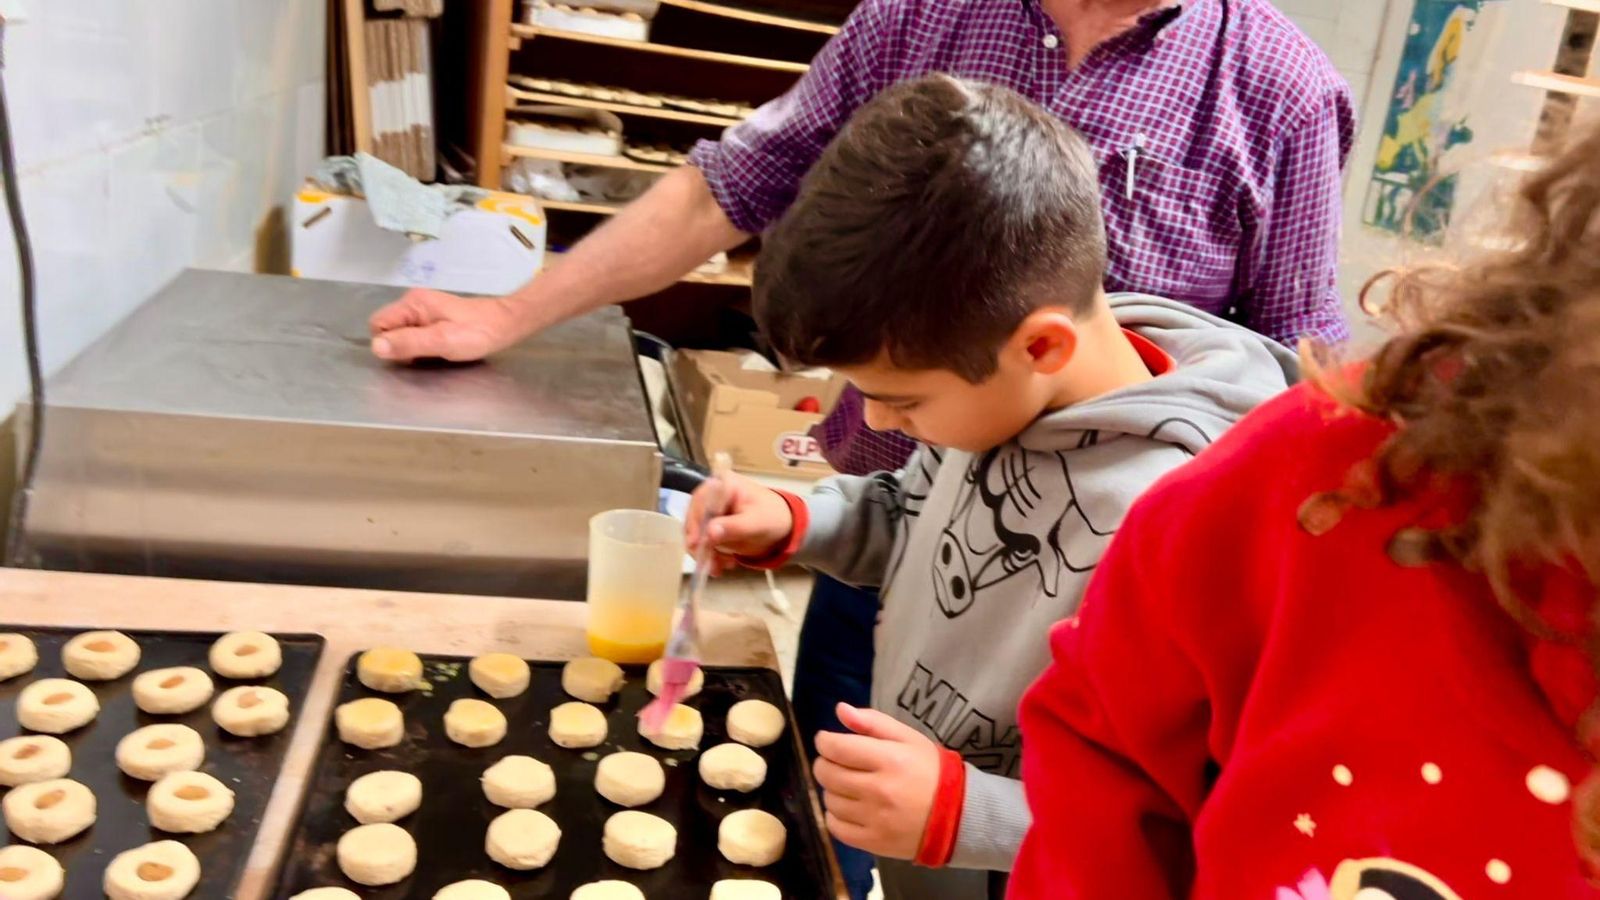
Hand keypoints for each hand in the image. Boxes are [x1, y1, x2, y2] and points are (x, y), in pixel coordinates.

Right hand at [368, 288, 525, 361]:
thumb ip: (409, 343)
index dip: (388, 343)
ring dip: (413, 348)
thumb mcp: (442, 341)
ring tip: (436, 352)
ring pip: (402, 334)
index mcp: (413, 304)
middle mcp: (414, 303)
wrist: (505, 324)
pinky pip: (415, 335)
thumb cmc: (477, 332)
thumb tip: (376, 347)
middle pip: (388, 329)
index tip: (410, 353)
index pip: (378, 324)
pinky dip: (423, 346)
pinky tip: (440, 350)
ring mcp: (424, 311)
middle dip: (400, 347)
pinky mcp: (433, 319)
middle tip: (427, 354)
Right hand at [685, 472, 793, 570]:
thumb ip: (733, 527)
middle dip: (701, 544)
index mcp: (723, 483)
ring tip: (721, 567)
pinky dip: (710, 555)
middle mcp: (711, 493)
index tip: (697, 545)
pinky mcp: (710, 525)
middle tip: (709, 564)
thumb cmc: (772, 517)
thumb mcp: (756, 523)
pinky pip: (702, 541)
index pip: (701, 503)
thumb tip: (709, 533)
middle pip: (694, 518)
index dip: (695, 524)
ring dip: (706, 553)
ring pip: (696, 533)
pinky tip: (724, 564)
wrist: (782, 525)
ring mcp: (709, 509)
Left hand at [813, 703, 940, 859]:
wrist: (957, 815)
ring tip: (849, 784)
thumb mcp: (909, 738)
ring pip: (829, 800)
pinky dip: (835, 815)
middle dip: (825, 763)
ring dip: (833, 789)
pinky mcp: (872, 842)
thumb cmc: (931, 771)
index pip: (836, 748)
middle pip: (827, 774)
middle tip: (837, 762)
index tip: (828, 741)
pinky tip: (850, 807)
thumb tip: (840, 709)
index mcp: (889, 759)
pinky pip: (834, 826)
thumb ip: (873, 722)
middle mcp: (879, 790)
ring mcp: (874, 820)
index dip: (824, 741)